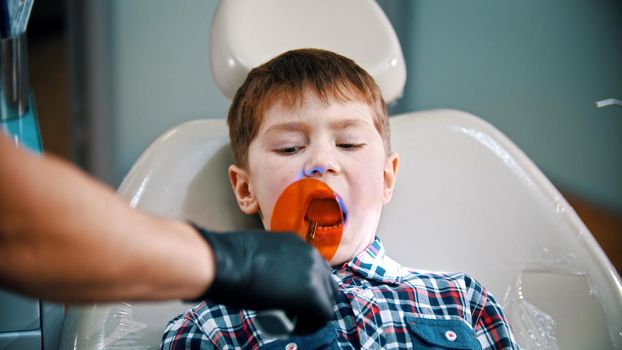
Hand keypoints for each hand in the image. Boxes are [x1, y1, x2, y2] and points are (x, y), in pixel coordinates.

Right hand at [191, 225, 336, 333]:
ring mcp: (314, 273)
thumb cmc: (227, 260)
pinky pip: (323, 314)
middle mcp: (311, 255)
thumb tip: (269, 276)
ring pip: (327, 300)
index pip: (315, 269)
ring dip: (312, 313)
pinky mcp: (312, 293)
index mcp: (297, 244)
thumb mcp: (257, 254)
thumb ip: (270, 262)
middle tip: (291, 312)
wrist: (222, 263)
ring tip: (290, 321)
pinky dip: (311, 324)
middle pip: (326, 284)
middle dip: (313, 300)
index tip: (289, 299)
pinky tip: (295, 328)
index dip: (306, 288)